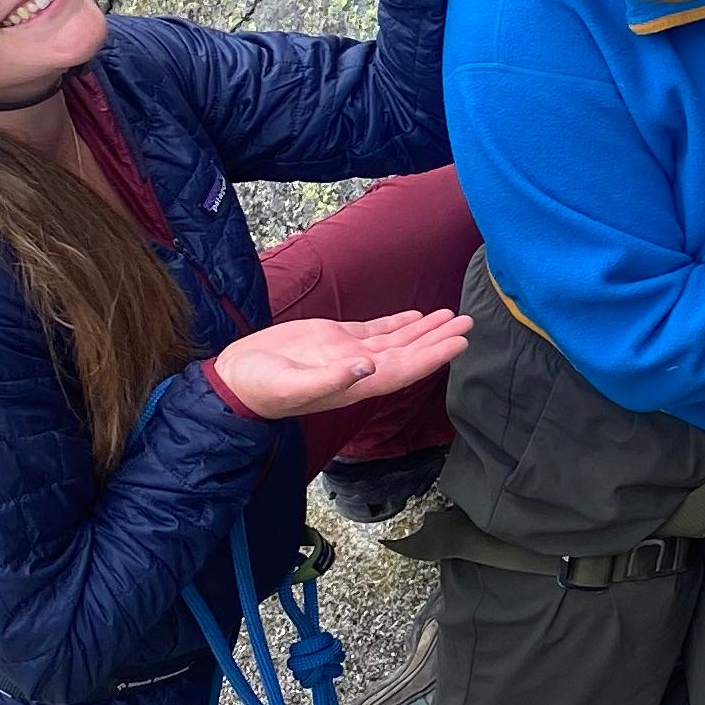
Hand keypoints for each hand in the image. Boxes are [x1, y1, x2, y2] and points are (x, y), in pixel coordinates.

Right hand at [209, 307, 472, 422]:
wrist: (234, 380)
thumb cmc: (260, 388)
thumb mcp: (291, 385)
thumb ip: (330, 379)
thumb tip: (366, 366)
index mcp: (355, 384)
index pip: (404, 369)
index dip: (433, 357)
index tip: (460, 343)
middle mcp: (359, 369)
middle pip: (409, 353)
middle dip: (439, 339)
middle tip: (469, 322)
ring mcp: (348, 353)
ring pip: (397, 340)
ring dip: (424, 329)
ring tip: (452, 316)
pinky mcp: (333, 338)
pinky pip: (375, 330)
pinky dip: (398, 323)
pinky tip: (416, 316)